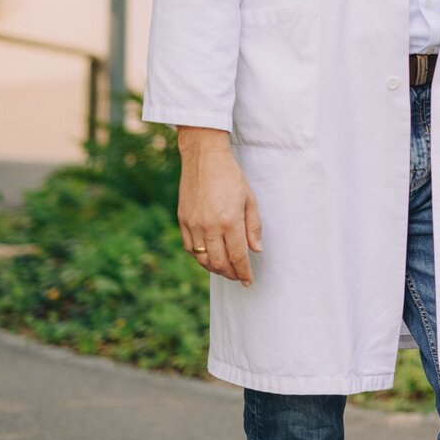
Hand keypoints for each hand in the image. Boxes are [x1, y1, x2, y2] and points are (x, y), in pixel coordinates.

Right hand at [176, 127, 261, 284]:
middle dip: (230, 274)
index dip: (244, 272)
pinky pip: (190, 248)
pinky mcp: (183, 221)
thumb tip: (256, 250)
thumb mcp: (249, 199)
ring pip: (202, 259)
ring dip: (215, 268)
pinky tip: (210, 256)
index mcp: (229, 221)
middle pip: (218, 263)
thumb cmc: (231, 176)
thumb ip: (253, 226)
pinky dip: (200, 257)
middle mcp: (209, 226)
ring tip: (226, 269)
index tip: (248, 281)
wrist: (204, 158)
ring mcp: (193, 224)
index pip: (238, 256)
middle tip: (239, 276)